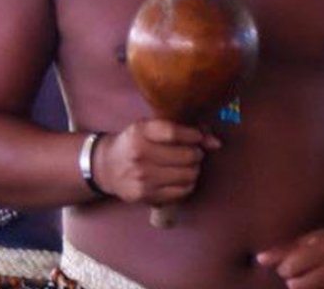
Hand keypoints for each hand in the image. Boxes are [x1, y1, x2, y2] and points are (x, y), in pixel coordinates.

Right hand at [92, 119, 220, 205]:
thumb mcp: (149, 127)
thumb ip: (183, 129)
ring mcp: (143, 178)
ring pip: (188, 175)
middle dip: (196, 154)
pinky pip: (182, 192)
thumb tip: (216, 143)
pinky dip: (187, 184)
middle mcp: (139, 154)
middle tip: (192, 153)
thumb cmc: (134, 143)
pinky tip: (179, 178)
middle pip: (187, 156)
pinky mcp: (146, 196)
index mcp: (139, 132)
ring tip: (186, 166)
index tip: (197, 137)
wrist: (107, 167)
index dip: (193, 135)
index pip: (174, 132)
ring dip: (193, 170)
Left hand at [257, 224, 323, 288]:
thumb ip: (283, 249)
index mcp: (323, 246)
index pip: (289, 268)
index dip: (284, 269)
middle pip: (296, 286)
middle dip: (293, 282)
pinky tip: (322, 286)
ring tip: (312, 280)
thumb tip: (258, 259)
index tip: (290, 265)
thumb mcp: (309, 238)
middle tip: (300, 274)